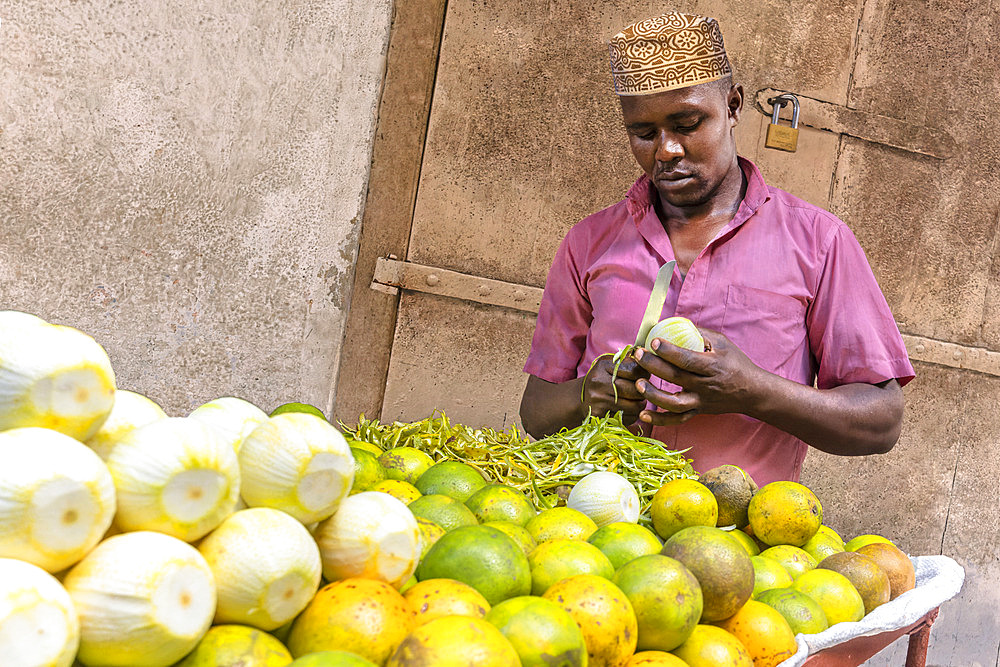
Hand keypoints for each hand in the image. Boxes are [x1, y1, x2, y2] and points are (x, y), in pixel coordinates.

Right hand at [581, 354, 650, 424]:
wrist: (580, 397)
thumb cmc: (601, 378)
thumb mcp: (609, 364)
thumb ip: (628, 361)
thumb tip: (650, 361)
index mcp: (602, 366)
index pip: (634, 370)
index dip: (644, 373)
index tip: (645, 375)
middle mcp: (598, 383)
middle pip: (635, 389)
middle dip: (644, 391)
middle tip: (644, 390)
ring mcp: (598, 401)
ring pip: (634, 406)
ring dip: (640, 404)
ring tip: (638, 400)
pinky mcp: (600, 416)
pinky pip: (627, 418)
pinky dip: (633, 415)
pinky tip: (629, 410)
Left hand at [632, 328, 766, 425]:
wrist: (752, 392)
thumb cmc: (736, 364)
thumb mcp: (723, 344)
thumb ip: (700, 334)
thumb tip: (675, 323)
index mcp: (713, 366)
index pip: (688, 359)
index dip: (669, 351)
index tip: (653, 341)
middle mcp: (706, 386)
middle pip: (676, 378)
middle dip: (654, 366)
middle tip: (637, 355)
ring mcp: (701, 401)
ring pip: (674, 404)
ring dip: (653, 395)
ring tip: (638, 383)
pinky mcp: (697, 412)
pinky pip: (677, 420)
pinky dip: (659, 420)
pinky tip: (643, 414)